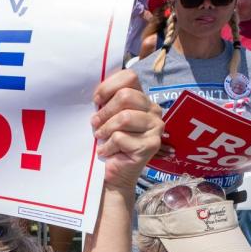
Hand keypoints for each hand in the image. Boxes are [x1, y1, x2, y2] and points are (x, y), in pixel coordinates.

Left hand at [91, 69, 162, 190]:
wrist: (114, 174)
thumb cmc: (108, 142)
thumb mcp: (106, 117)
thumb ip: (107, 101)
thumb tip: (95, 92)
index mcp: (143, 99)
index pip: (130, 77)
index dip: (108, 86)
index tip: (96, 101)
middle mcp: (154, 111)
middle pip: (126, 96)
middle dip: (105, 111)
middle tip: (95, 124)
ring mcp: (156, 128)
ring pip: (124, 117)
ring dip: (105, 129)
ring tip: (100, 138)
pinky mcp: (151, 145)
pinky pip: (121, 138)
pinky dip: (107, 146)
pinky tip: (106, 152)